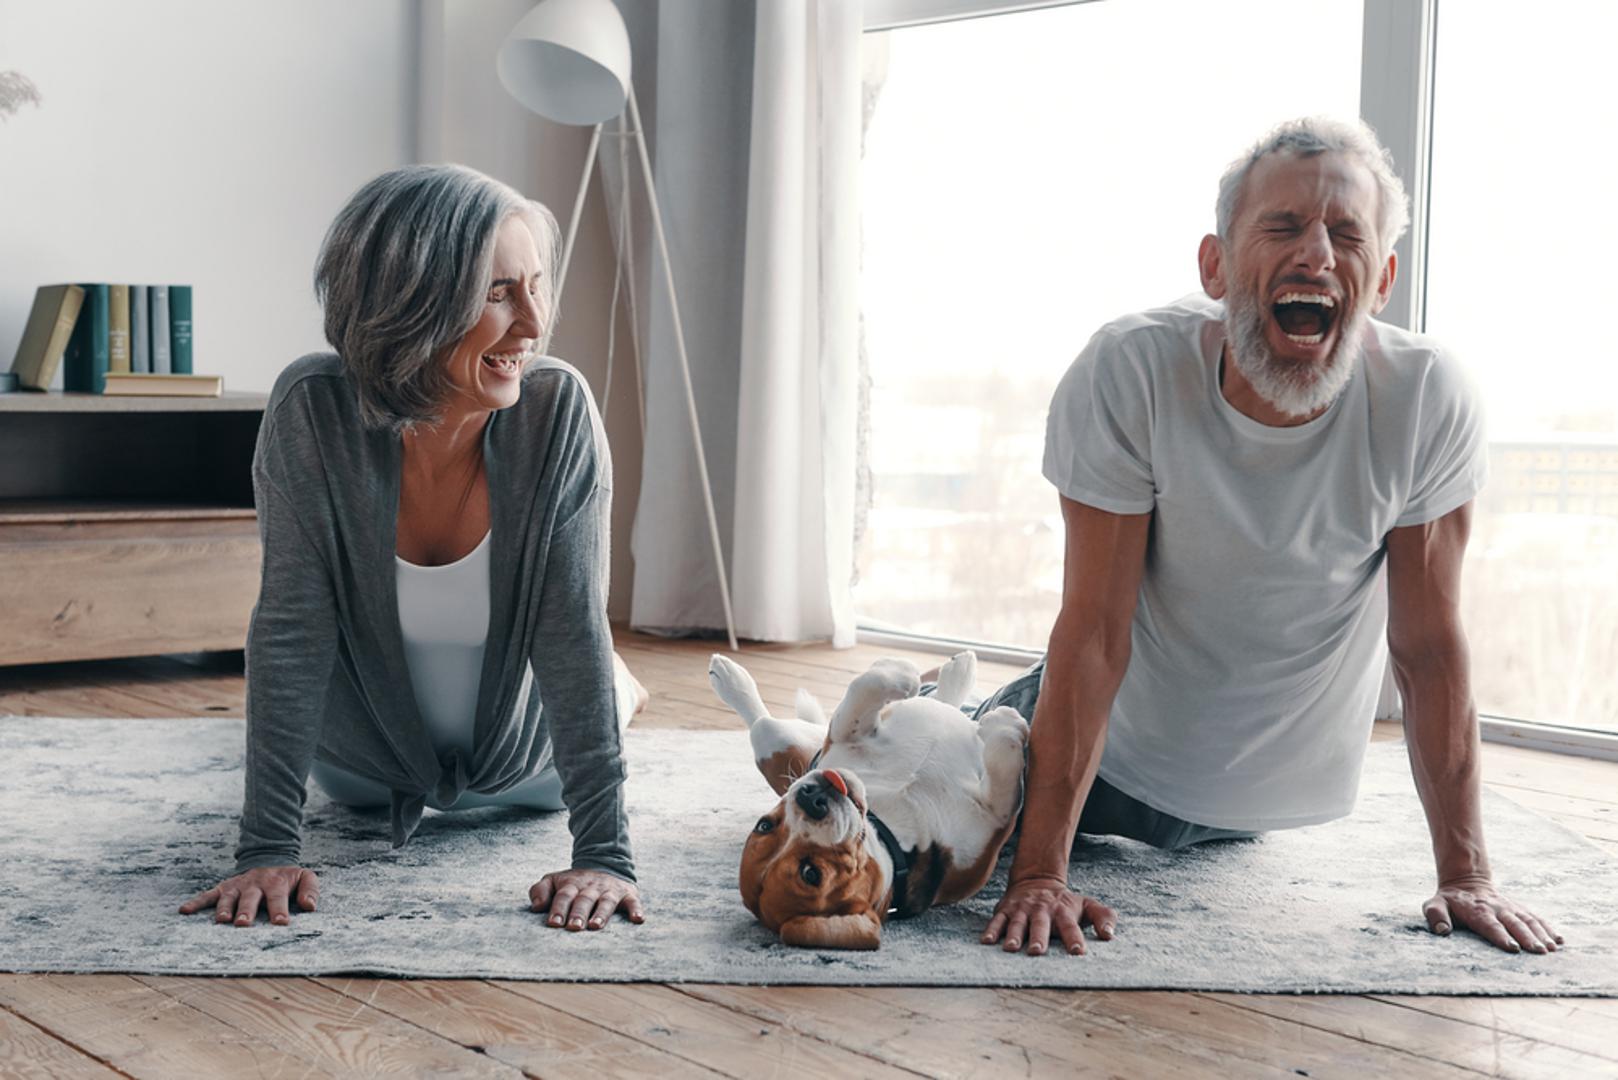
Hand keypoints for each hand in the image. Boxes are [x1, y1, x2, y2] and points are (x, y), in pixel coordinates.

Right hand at [179, 866, 319, 926]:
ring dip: (224, 908)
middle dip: (247, 911)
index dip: (280, 909)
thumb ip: (310, 889)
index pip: (278, 897)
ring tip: (221, 921)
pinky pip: (207, 895)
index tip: (280, 922)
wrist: (269, 857)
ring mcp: (237, 886)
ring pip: (228, 897)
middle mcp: (254, 884)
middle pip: (250, 898)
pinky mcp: (223, 888)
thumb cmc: (288, 877)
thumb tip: (310, 906)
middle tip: (244, 923)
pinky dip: (196, 902)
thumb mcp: (305, 876)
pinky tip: (184, 910)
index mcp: (276, 882)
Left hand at [529, 868, 643, 930]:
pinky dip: (636, 910)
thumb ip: (540, 891)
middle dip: (578, 913)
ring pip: (606, 901)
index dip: (558, 909)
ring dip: (601, 913)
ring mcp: (609, 890)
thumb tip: (535, 907)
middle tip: (573, 928)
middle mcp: (591, 887)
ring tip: (595, 926)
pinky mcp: (627, 893)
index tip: (553, 924)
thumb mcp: (554, 880)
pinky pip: (633, 901)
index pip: (563, 896)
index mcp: (571, 884)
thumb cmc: (574, 883)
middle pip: (584, 900)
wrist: (604, 864)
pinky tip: (637, 919)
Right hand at [982, 875, 1114, 955]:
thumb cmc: (1064, 902)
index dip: (1074, 938)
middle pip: (1040, 924)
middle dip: (1038, 937)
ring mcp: (1022, 909)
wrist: (1036, 879)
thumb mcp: (1087, 905)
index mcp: (1062, 910)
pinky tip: (987, 941)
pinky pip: (997, 920)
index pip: (1070, 925)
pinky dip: (992, 930)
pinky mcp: (1005, 909)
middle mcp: (1041, 909)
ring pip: (1017, 922)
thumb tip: (1110, 935)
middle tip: (1037, 952)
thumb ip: (1103, 917)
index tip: (1077, 952)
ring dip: (1014, 935)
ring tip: (1010, 948)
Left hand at [1424, 879, 1562, 953]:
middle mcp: (1497, 909)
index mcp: (1477, 911)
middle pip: (1514, 924)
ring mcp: (1510, 908)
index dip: (1501, 936)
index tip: (1513, 948)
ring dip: (1541, 934)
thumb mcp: (1435, 905)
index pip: (1490, 925)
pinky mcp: (1519, 909)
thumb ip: (1436, 915)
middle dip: (1527, 938)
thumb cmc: (1449, 901)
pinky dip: (1548, 928)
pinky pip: (1536, 917)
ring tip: (1552, 948)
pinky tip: (1560, 940)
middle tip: (1539, 952)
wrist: (1466, 882)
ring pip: (1528, 920)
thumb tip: (1442, 930)